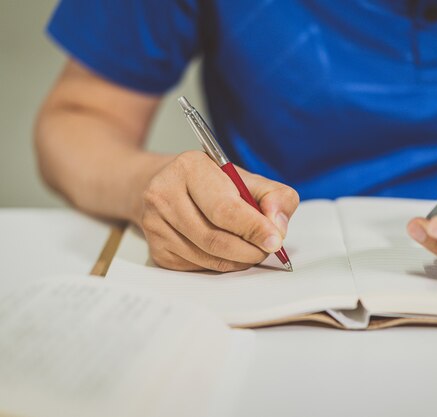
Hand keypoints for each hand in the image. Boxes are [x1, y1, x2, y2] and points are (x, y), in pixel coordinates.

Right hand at [137, 151, 298, 271]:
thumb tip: (278, 227)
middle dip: (250, 249)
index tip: (275, 241)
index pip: (225, 208)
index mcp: (190, 168)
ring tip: (252, 249)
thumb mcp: (245, 177)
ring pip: (208, 257)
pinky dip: (222, 264)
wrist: (163, 186)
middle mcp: (164, 195)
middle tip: (267, 249)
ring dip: (238, 260)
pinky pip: (198, 267)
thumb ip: (273, 196)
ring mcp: (155, 225)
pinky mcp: (157, 250)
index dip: (254, 228)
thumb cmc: (209, 182)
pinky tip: (228, 252)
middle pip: (215, 238)